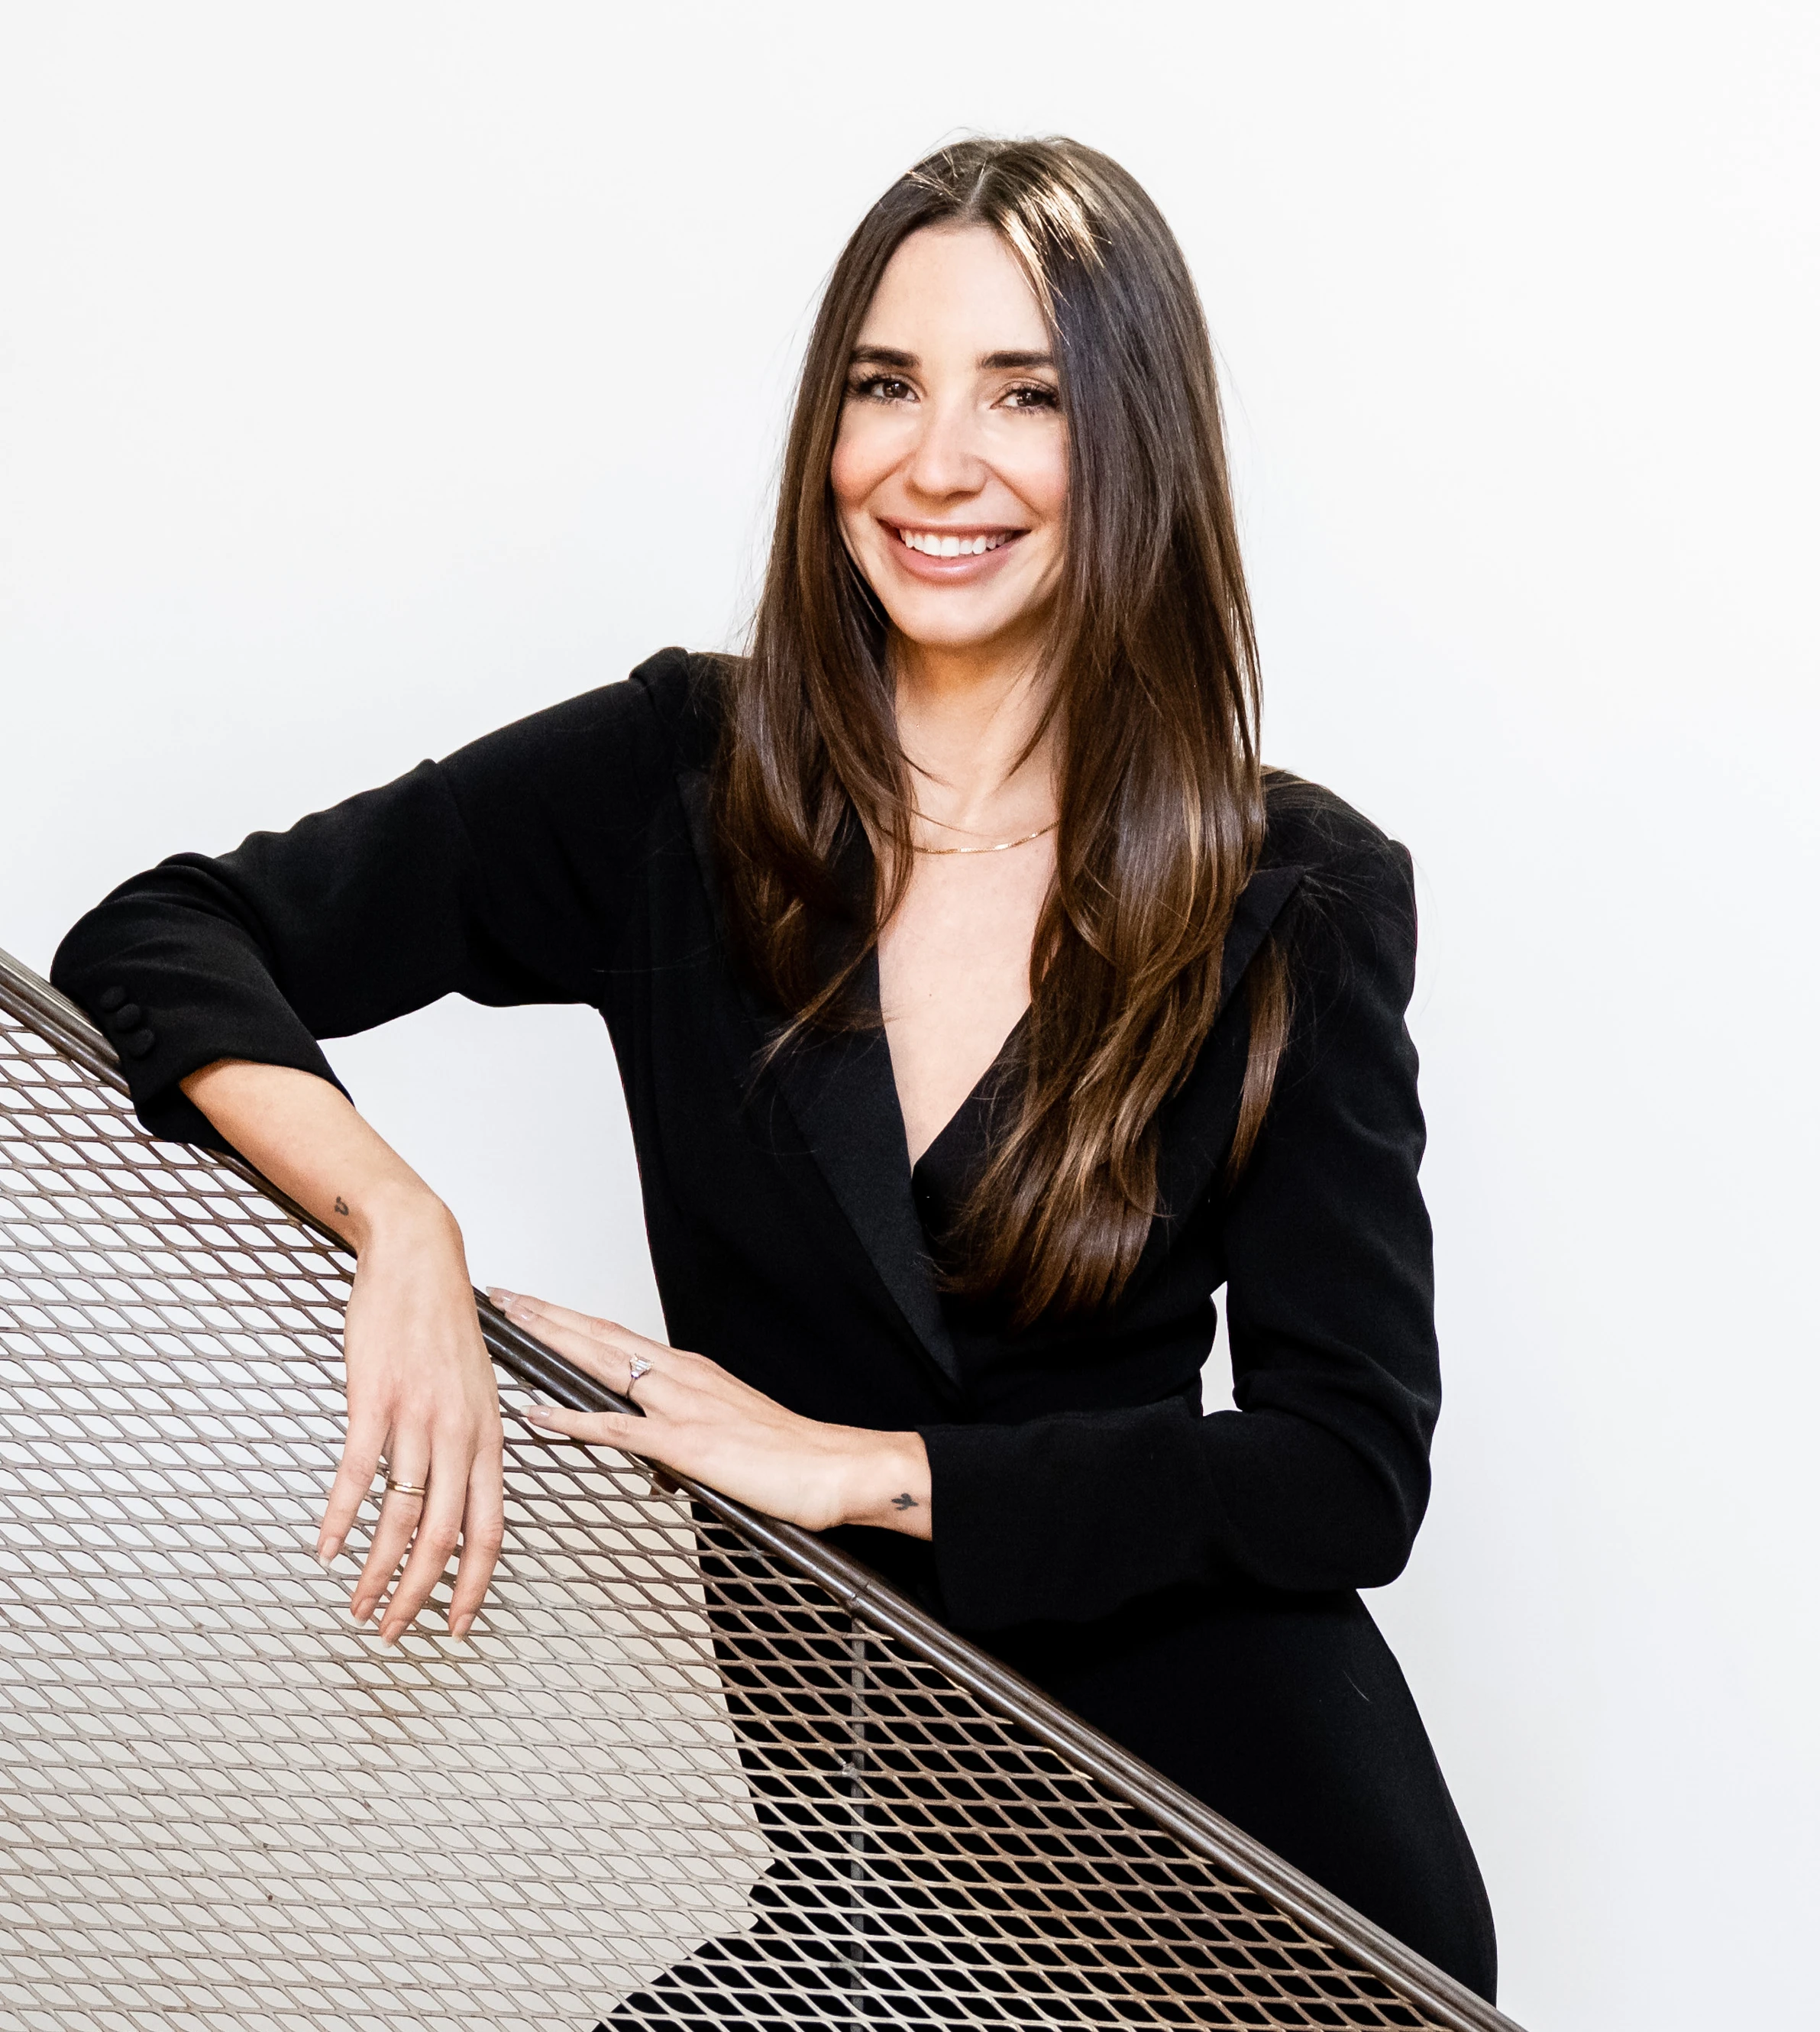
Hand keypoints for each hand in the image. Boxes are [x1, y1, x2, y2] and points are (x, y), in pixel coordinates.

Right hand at [317, 1201, 504, 1640]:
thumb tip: (464, 1498)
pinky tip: (324, 1548)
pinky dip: (338, 1519)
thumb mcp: (480, 1389)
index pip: (491, 1530)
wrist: (421, 1259)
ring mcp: (417, 1418)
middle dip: (418, 1597)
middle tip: (391, 1632)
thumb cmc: (445, 1325)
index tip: (457, 1626)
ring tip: (355, 1604)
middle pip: (444, 1538)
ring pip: (400, 1517)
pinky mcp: (375, 1400)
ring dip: (375, 1572)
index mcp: (490, 1436)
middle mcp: (460, 1434)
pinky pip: (358, 1475)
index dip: (475, 1586)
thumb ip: (473, 1444)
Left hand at [489, 1291, 931, 1538]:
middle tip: (504, 1295)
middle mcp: (681, 1377)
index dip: (571, 1320)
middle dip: (548, 1315)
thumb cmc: (791, 1456)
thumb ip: (685, 1438)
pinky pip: (616, 1429)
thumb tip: (654, 1457)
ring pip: (603, 1364)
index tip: (535, 1305)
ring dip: (553, 1341)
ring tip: (513, 1324)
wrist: (837, 1468)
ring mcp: (681, 1407)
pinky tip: (538, 1414)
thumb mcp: (728, 1436)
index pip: (617, 1337)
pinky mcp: (685, 1443)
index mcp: (690, 1372)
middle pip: (600, 1337)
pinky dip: (571, 1420)